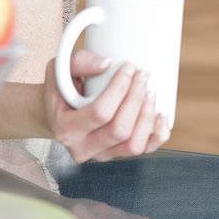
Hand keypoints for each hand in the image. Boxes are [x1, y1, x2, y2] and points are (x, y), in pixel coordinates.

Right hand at [42, 49, 171, 162]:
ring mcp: (101, 155)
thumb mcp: (60, 70)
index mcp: (66, 128)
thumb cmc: (61, 90)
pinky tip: (160, 115)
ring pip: (134, 144)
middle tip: (143, 75)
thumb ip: (80, 62)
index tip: (129, 68)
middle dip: (136, 99)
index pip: (100, 113)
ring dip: (148, 116)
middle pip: (120, 130)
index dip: (120, 89)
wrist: (57, 113)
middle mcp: (82, 148)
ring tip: (150, 91)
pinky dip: (158, 134)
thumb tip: (107, 64)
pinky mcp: (117, 154)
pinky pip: (144, 150)